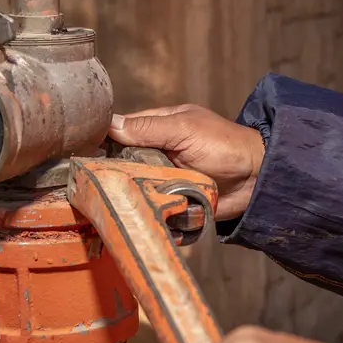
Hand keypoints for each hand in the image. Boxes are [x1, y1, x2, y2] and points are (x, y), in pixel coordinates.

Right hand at [109, 106, 264, 220]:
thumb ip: (148, 128)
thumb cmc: (225, 145)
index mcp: (158, 129)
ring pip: (136, 189)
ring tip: (114, 204)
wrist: (257, 178)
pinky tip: (136, 218)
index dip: (103, 144)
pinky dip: (149, 213)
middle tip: (97, 186)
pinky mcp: (174, 202)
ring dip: (130, 196)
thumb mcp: (184, 129)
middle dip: (114, 176)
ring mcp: (165, 179)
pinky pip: (154, 208)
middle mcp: (158, 154)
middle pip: (123, 166)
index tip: (85, 156)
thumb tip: (110, 124)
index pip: (121, 134)